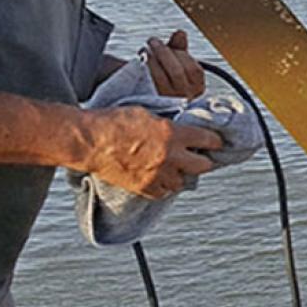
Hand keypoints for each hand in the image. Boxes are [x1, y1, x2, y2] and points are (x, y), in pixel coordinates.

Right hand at [86, 106, 222, 198]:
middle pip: (203, 165)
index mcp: (172, 133)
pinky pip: (163, 193)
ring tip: (177, 167)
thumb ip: (168, 122)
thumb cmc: (113, 122)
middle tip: (201, 156)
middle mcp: (169, 156)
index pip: (208, 139)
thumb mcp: (147, 112)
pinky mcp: (143, 188)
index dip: (215, 140)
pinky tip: (162, 178)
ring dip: (183, 174)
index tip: (216, 142)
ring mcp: (157, 174)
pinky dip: (165, 186)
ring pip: (183, 182)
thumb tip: (181, 126)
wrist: (89, 141)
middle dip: (203, 160)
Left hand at [144, 30, 204, 98]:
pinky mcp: (152, 103)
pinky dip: (144, 71)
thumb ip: (179, 48)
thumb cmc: (166, 79)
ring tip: (144, 50)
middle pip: (176, 72)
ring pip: (161, 78)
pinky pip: (148, 85)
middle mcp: (186, 96)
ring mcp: (169, 101)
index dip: (179, 53)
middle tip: (152, 41)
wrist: (146, 98)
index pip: (193, 69)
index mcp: (198, 87)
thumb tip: (180, 33)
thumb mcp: (176, 62)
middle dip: (163, 53)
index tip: (166, 43)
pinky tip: (139, 63)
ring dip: (151, 60)